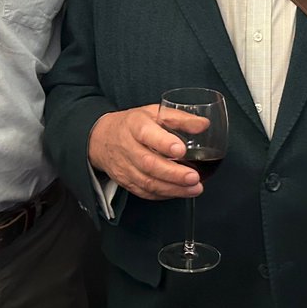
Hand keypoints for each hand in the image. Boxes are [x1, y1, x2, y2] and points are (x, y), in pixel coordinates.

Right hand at [88, 105, 208, 199]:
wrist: (102, 138)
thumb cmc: (134, 124)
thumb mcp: (154, 112)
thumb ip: (180, 118)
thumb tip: (204, 125)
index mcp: (135, 125)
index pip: (147, 134)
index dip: (163, 143)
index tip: (180, 150)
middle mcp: (127, 147)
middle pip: (148, 163)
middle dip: (173, 173)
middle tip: (194, 177)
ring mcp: (124, 167)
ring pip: (147, 182)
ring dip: (172, 188)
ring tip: (194, 188)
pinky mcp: (125, 181)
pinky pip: (144, 192)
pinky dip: (163, 195)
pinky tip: (179, 192)